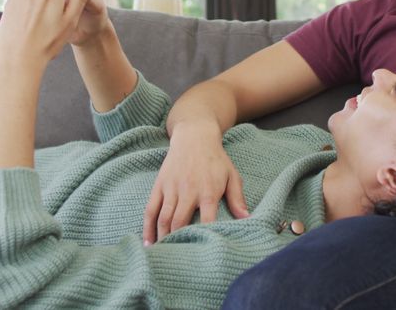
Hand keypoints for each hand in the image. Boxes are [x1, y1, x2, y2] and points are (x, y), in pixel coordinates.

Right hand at [142, 124, 251, 244]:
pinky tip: (149, 240)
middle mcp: (188, 190)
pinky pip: (151, 209)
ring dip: (163, 237)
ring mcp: (171, 188)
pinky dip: (148, 226)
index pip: (206, 219)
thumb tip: (247, 219)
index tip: (203, 251)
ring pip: (164, 218)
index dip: (204, 235)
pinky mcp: (159, 185)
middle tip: (178, 258)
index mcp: (208, 191)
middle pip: (180, 221)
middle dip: (178, 241)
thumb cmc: (216, 159)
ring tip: (163, 255)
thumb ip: (238, 198)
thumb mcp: (232, 176)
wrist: (194, 136)